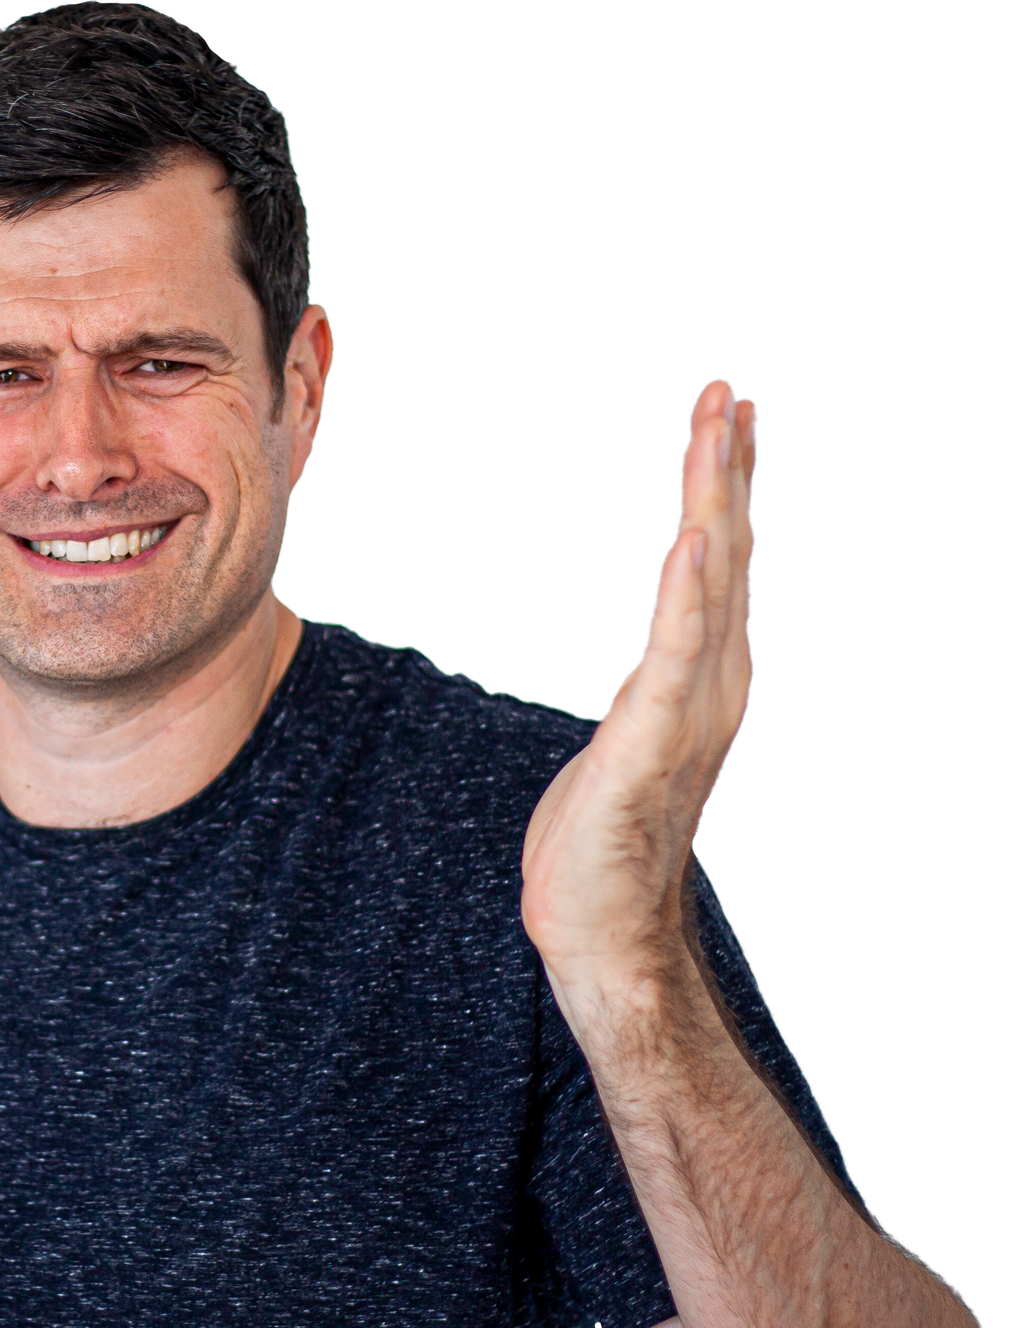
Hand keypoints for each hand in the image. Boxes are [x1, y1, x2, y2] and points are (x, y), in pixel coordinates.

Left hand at [520, 379, 756, 991]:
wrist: (607, 928)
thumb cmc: (606, 837)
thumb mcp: (633, 735)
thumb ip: (655, 685)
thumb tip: (664, 649)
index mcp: (699, 674)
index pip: (713, 562)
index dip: (720, 486)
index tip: (722, 412)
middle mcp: (710, 683)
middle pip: (722, 556)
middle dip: (723, 472)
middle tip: (724, 394)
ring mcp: (688, 711)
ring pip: (706, 588)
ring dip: (712, 506)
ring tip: (717, 433)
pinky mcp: (653, 744)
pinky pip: (675, 656)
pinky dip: (689, 595)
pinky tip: (693, 539)